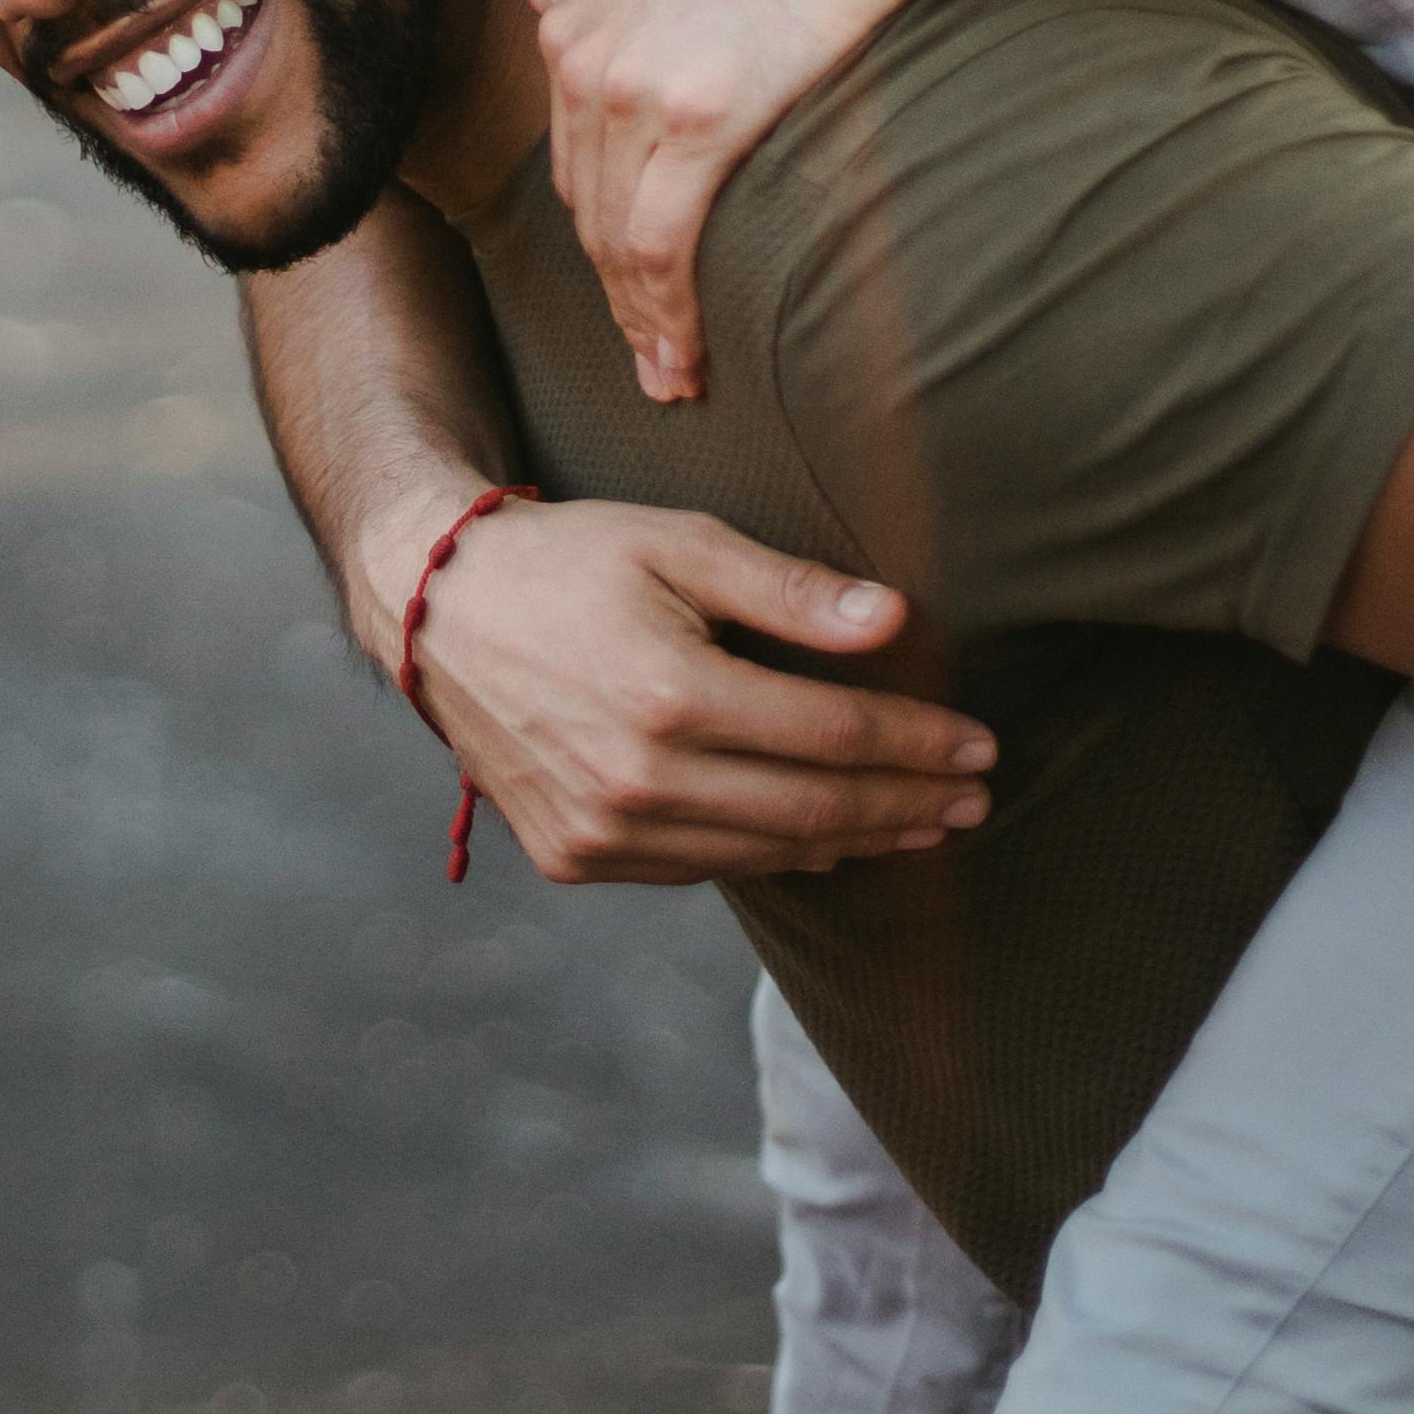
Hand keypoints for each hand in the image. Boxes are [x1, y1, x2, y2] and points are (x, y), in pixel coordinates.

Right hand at [380, 488, 979, 883]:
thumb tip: (894, 621)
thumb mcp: (677, 544)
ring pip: (764, 853)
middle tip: (975, 799)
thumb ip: (788, 590)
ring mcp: (603, 831)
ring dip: (854, 840)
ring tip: (920, 825)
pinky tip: (822, 838)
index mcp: (671, 696)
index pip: (834, 736)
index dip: (918, 745)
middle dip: (908, 806)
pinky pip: (701, 869)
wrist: (434, 609)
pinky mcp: (575, 857)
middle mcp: (637, 781)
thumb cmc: (567, 560)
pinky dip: (771, 854)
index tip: (980, 745)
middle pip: (814, 809)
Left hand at [527, 0, 927, 403]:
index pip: (570, 143)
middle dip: (607, 285)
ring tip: (666, 374)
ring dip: (637, 318)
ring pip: (611, 234)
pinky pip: (657, 245)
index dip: (593, 214)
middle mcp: (580, 52)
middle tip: (641, 350)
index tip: (620, 269)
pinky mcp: (691, 123)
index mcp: (568, 8)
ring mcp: (629, 89)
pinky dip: (663, 313)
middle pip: (583, 200)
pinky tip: (683, 358)